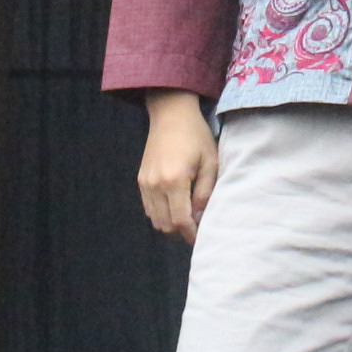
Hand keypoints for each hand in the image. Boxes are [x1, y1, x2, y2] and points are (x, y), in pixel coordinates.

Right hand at [137, 92, 219, 241]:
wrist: (171, 115)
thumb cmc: (196, 136)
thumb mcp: (210, 162)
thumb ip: (205, 192)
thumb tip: (200, 218)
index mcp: (175, 180)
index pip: (181, 220)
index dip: (191, 233)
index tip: (201, 237)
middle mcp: (156, 184)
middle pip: (166, 225)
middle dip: (181, 232)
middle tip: (196, 226)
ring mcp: (145, 183)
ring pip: (155, 220)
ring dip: (170, 224)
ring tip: (187, 216)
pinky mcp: (140, 180)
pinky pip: (149, 208)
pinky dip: (161, 214)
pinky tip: (175, 205)